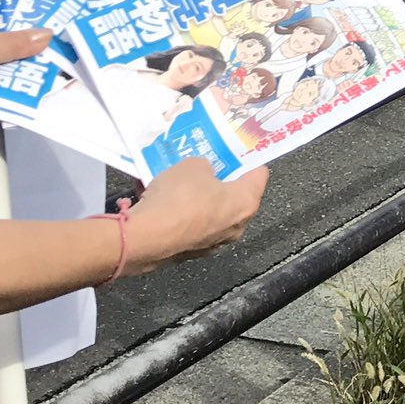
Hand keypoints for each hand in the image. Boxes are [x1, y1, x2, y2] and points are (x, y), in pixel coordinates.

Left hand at [0, 21, 51, 154]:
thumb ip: (10, 43)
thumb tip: (46, 35)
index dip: (16, 13)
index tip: (45, 10)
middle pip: (8, 42)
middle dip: (32, 43)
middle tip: (62, 36)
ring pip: (14, 68)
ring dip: (35, 69)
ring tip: (66, 60)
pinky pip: (15, 91)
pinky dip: (30, 91)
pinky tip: (56, 84)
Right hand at [120, 160, 268, 276]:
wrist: (145, 238)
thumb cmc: (179, 198)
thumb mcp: (192, 165)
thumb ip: (204, 166)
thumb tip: (203, 172)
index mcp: (246, 203)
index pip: (258, 175)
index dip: (247, 159)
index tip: (237, 150)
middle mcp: (235, 227)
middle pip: (233, 196)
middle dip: (219, 180)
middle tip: (205, 165)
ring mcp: (212, 244)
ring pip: (208, 213)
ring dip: (195, 198)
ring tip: (175, 180)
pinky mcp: (188, 253)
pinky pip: (186, 226)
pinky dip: (177, 214)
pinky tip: (159, 200)